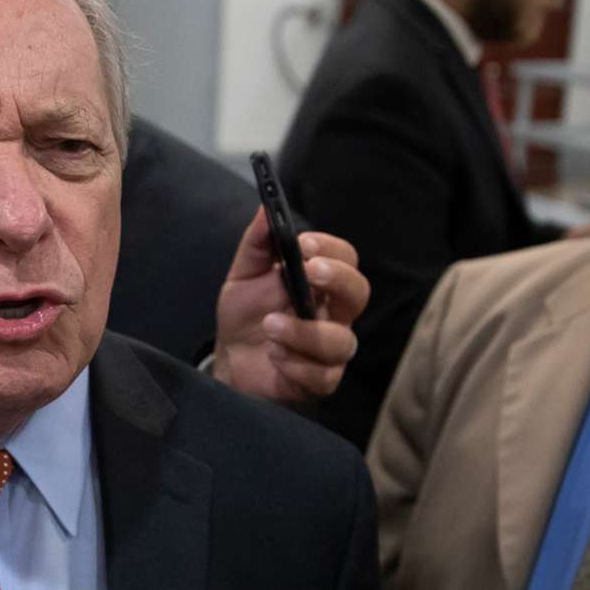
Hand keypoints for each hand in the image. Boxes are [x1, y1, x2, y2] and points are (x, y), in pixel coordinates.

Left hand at [210, 212, 370, 407]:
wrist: (230, 360)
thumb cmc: (247, 315)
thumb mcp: (244, 275)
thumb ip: (257, 244)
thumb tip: (265, 208)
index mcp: (322, 283)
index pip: (346, 258)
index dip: (331, 249)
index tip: (303, 244)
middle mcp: (334, 314)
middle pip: (359, 293)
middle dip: (338, 279)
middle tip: (309, 271)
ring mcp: (330, 349)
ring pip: (342, 340)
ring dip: (305, 331)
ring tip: (270, 325)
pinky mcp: (319, 381)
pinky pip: (324, 376)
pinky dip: (297, 364)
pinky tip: (275, 356)